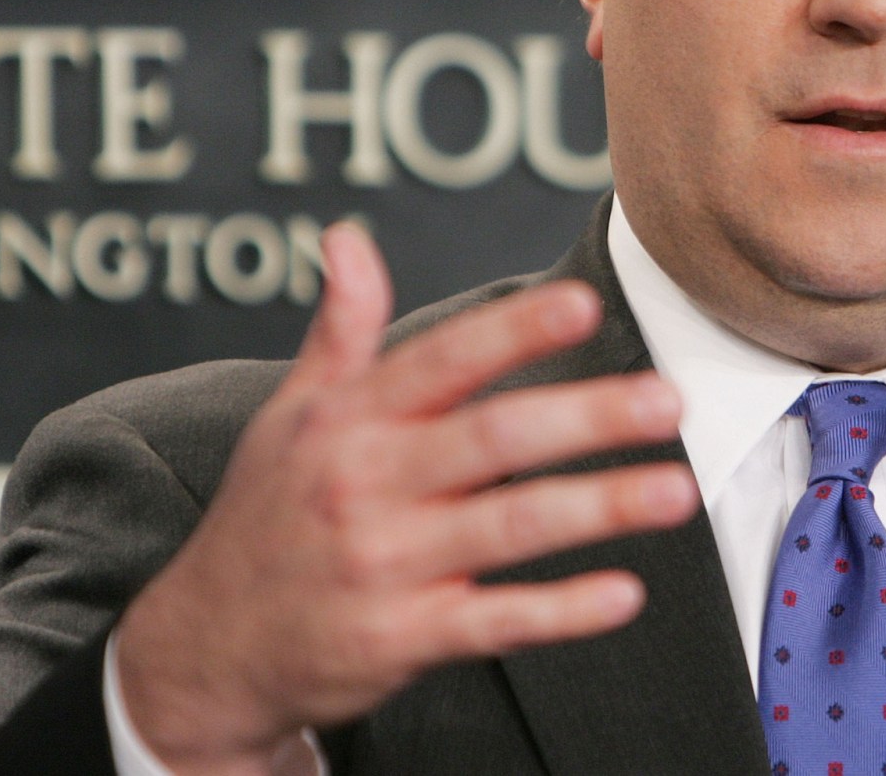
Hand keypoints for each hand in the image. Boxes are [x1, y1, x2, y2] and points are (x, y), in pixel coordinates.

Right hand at [112, 221, 697, 773]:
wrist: (210, 646)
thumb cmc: (268, 516)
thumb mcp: (290, 415)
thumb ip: (340, 328)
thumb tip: (347, 237)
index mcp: (349, 421)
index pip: (442, 361)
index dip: (514, 331)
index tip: (583, 305)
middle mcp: (366, 486)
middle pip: (493, 439)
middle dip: (587, 416)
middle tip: (668, 400)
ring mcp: (385, 565)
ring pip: (509, 528)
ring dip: (599, 507)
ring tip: (675, 490)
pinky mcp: (401, 638)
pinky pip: (495, 622)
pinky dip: (562, 611)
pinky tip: (622, 593)